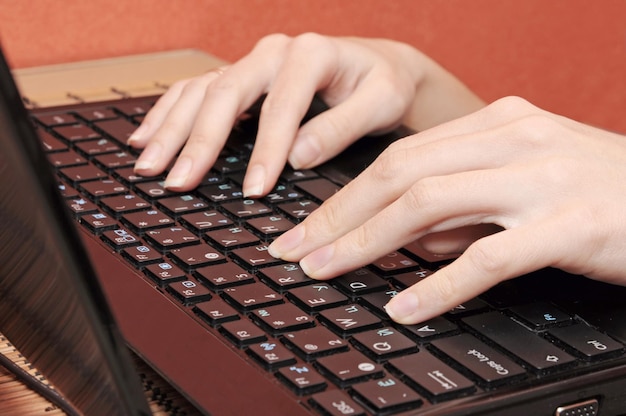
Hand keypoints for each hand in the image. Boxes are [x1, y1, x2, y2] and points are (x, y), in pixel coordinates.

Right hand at [127, 33, 482, 195]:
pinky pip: (195, 90)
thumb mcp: (382, 102)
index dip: (264, 150)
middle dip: (199, 140)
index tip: (254, 190)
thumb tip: (299, 155)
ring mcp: (252, 63)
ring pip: (201, 91)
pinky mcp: (242, 77)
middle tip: (178, 181)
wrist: (377, 66)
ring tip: (148, 165)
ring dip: (171, 129)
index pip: (280, 106)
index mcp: (310, 54)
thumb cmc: (382, 84)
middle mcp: (273, 53)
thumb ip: (344, 126)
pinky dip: (167, 113)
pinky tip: (145, 136)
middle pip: (225, 93)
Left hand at [268, 96, 625, 323]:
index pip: (399, 157)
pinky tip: (405, 307)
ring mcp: (540, 178)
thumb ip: (461, 206)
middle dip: (338, 217)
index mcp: (497, 124)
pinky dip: (439, 284)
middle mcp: (513, 140)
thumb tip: (401, 243)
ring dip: (368, 244)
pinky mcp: (567, 223)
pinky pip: (488, 256)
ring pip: (430, 206)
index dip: (343, 195)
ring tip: (326, 273)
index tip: (305, 227)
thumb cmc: (595, 194)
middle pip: (400, 176)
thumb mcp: (520, 183)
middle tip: (294, 252)